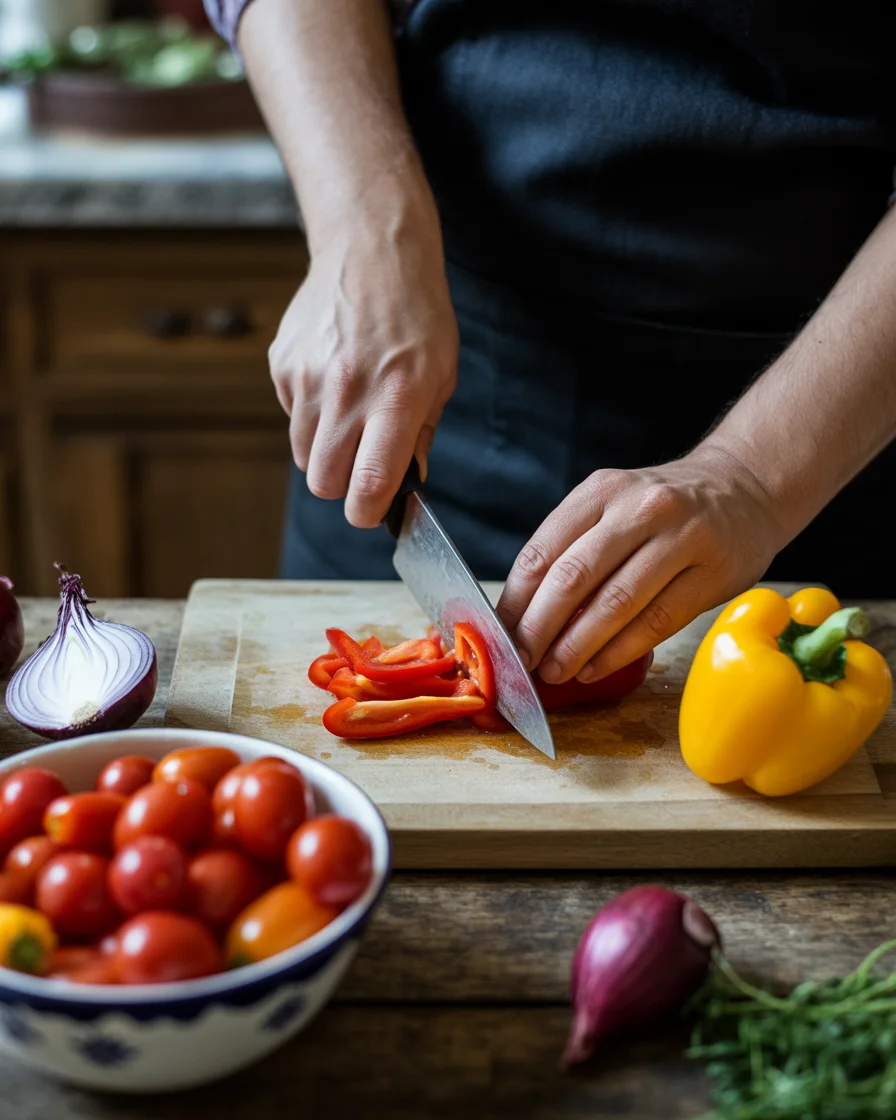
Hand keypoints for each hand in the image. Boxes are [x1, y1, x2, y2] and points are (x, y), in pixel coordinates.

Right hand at [269, 209, 458, 527]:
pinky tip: (332, 382)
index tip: (373, 510)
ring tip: (350, 416)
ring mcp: (308, 377)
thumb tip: (405, 483)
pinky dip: (310, 415)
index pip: (369, 484)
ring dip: (325, 450)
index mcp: (396, 399)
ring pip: (303, 454)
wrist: (372, 252)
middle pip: (323, 482)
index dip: (367, 512)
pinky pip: (290, 416)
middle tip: (361, 464)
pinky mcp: (283, 364)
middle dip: (342, 485)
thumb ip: (421, 435)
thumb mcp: (441, 375)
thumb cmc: (417, 315)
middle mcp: (347, 392)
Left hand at [497, 445, 787, 683]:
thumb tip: (521, 615)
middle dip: (539, 629)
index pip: (543, 551)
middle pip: (573, 578)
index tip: (499, 635)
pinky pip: (657, 622)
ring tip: (555, 672)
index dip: (516, 601)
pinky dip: (619, 652)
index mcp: (602, 491)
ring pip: (615, 603)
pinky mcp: (712, 573)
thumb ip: (573, 548)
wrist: (746, 487)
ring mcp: (681, 538)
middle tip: (522, 662)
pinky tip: (596, 668)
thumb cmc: (664, 509)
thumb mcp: (614, 506)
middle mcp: (640, 508)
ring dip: (577, 646)